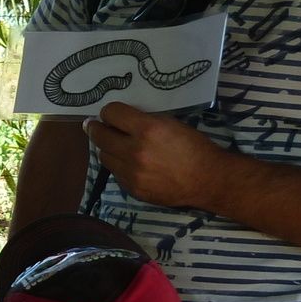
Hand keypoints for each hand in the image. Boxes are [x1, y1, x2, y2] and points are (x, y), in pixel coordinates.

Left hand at [83, 101, 223, 208]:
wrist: (207, 179)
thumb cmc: (193, 146)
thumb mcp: (169, 123)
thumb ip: (143, 120)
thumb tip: (120, 119)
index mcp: (147, 129)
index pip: (111, 113)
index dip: (108, 112)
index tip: (108, 114)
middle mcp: (135, 151)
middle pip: (100, 135)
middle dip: (96, 128)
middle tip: (93, 125)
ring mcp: (132, 173)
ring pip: (104, 156)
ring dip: (107, 148)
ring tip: (115, 145)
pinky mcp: (133, 189)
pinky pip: (116, 173)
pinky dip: (119, 166)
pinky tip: (131, 163)